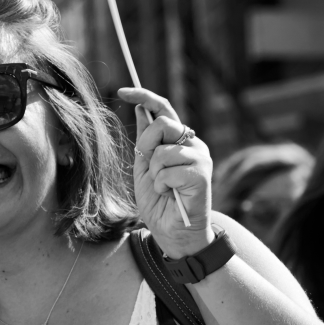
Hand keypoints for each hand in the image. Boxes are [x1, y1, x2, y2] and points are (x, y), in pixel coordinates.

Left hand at [117, 87, 212, 258]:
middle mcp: (193, 144)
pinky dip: (161, 186)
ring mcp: (201, 158)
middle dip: (147, 146)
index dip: (143, 96)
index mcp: (179, 140)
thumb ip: (146, 141)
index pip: (164, 109)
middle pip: (164, 124)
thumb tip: (142, 110)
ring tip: (163, 188)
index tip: (121, 92)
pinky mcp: (202, 174)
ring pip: (164, 151)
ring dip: (155, 173)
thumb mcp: (145, 167)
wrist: (172, 232)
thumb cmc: (159, 202)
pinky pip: (168, 171)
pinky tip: (170, 195)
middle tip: (150, 167)